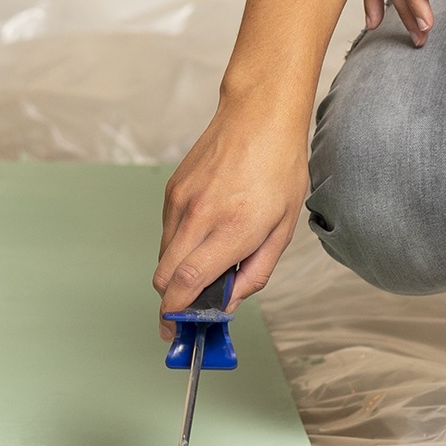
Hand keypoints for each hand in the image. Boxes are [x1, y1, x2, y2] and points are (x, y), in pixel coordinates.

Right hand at [154, 102, 307, 337]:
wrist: (259, 116)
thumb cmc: (279, 169)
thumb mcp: (283, 229)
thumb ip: (255, 272)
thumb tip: (229, 301)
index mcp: (232, 228)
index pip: (188, 281)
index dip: (177, 312)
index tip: (176, 329)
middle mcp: (200, 216)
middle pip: (164, 277)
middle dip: (170, 302)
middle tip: (184, 314)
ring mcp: (181, 201)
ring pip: (163, 257)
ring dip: (176, 274)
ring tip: (202, 271)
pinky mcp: (172, 191)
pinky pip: (167, 233)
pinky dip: (178, 247)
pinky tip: (203, 238)